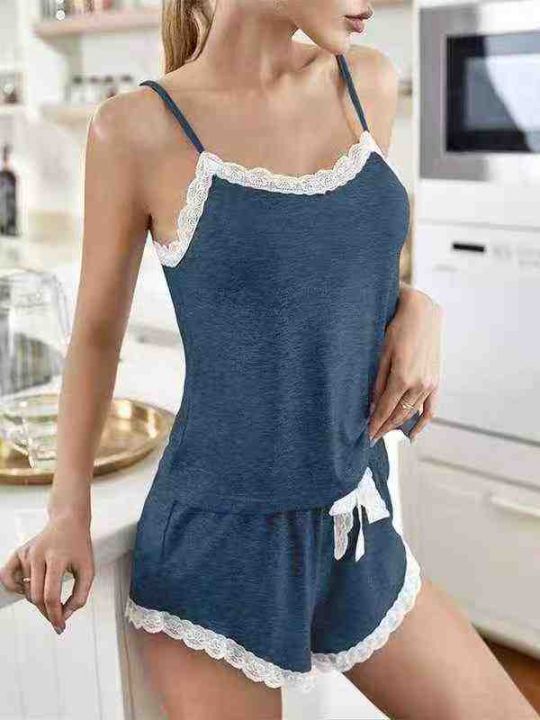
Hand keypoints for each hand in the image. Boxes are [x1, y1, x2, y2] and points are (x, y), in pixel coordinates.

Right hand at [0, 512, 94, 634]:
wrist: (69, 522)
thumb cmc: (79, 546)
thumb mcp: (88, 569)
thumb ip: (80, 595)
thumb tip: (65, 615)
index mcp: (58, 557)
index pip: (51, 594)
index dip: (55, 615)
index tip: (60, 626)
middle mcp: (39, 554)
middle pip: (37, 596)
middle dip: (47, 612)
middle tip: (57, 617)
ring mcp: (27, 553)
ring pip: (26, 591)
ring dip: (38, 601)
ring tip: (51, 596)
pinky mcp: (19, 553)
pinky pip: (8, 577)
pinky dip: (15, 588)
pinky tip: (29, 588)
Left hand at [368, 287, 441, 443]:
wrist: (422, 314)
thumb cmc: (396, 329)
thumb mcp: (381, 354)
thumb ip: (378, 383)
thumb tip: (371, 407)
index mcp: (402, 378)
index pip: (384, 410)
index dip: (375, 425)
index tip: (366, 436)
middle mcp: (418, 385)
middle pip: (398, 415)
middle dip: (384, 428)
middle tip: (371, 438)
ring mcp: (430, 384)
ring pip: (412, 414)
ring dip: (398, 425)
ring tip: (384, 433)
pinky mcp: (436, 381)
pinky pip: (430, 408)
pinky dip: (422, 423)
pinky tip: (412, 434)